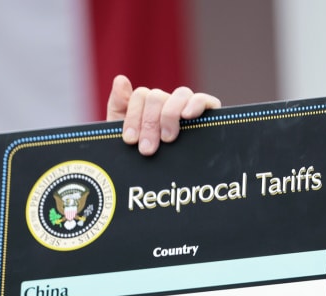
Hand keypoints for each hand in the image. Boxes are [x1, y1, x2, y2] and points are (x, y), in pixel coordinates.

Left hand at [106, 74, 220, 155]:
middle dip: (149, 124)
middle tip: (147, 149)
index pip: (141, 96)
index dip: (133, 117)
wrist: (160, 185)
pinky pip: (204, 100)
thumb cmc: (140, 158)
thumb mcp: (122, 135)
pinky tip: (187, 116)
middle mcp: (168, 104)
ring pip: (180, 94)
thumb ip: (118, 106)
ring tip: (167, 138)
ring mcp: (187, 108)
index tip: (130, 140)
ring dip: (170, 115)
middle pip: (157, 97)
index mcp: (147, 107)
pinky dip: (196, 104)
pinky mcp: (208, 116)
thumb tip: (120, 79)